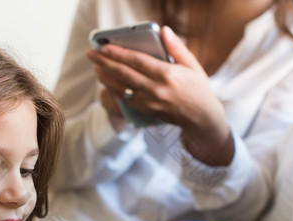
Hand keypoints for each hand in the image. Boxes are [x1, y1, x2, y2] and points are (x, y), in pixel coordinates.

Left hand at [87, 26, 233, 165]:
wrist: (201, 118)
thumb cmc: (198, 88)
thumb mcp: (192, 65)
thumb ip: (176, 47)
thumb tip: (163, 30)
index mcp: (167, 74)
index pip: (137, 61)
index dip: (118, 53)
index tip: (105, 46)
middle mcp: (156, 89)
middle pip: (124, 74)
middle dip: (105, 63)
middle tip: (91, 54)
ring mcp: (150, 102)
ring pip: (121, 88)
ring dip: (105, 77)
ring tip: (95, 67)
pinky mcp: (147, 111)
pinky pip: (126, 99)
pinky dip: (114, 90)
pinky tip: (107, 82)